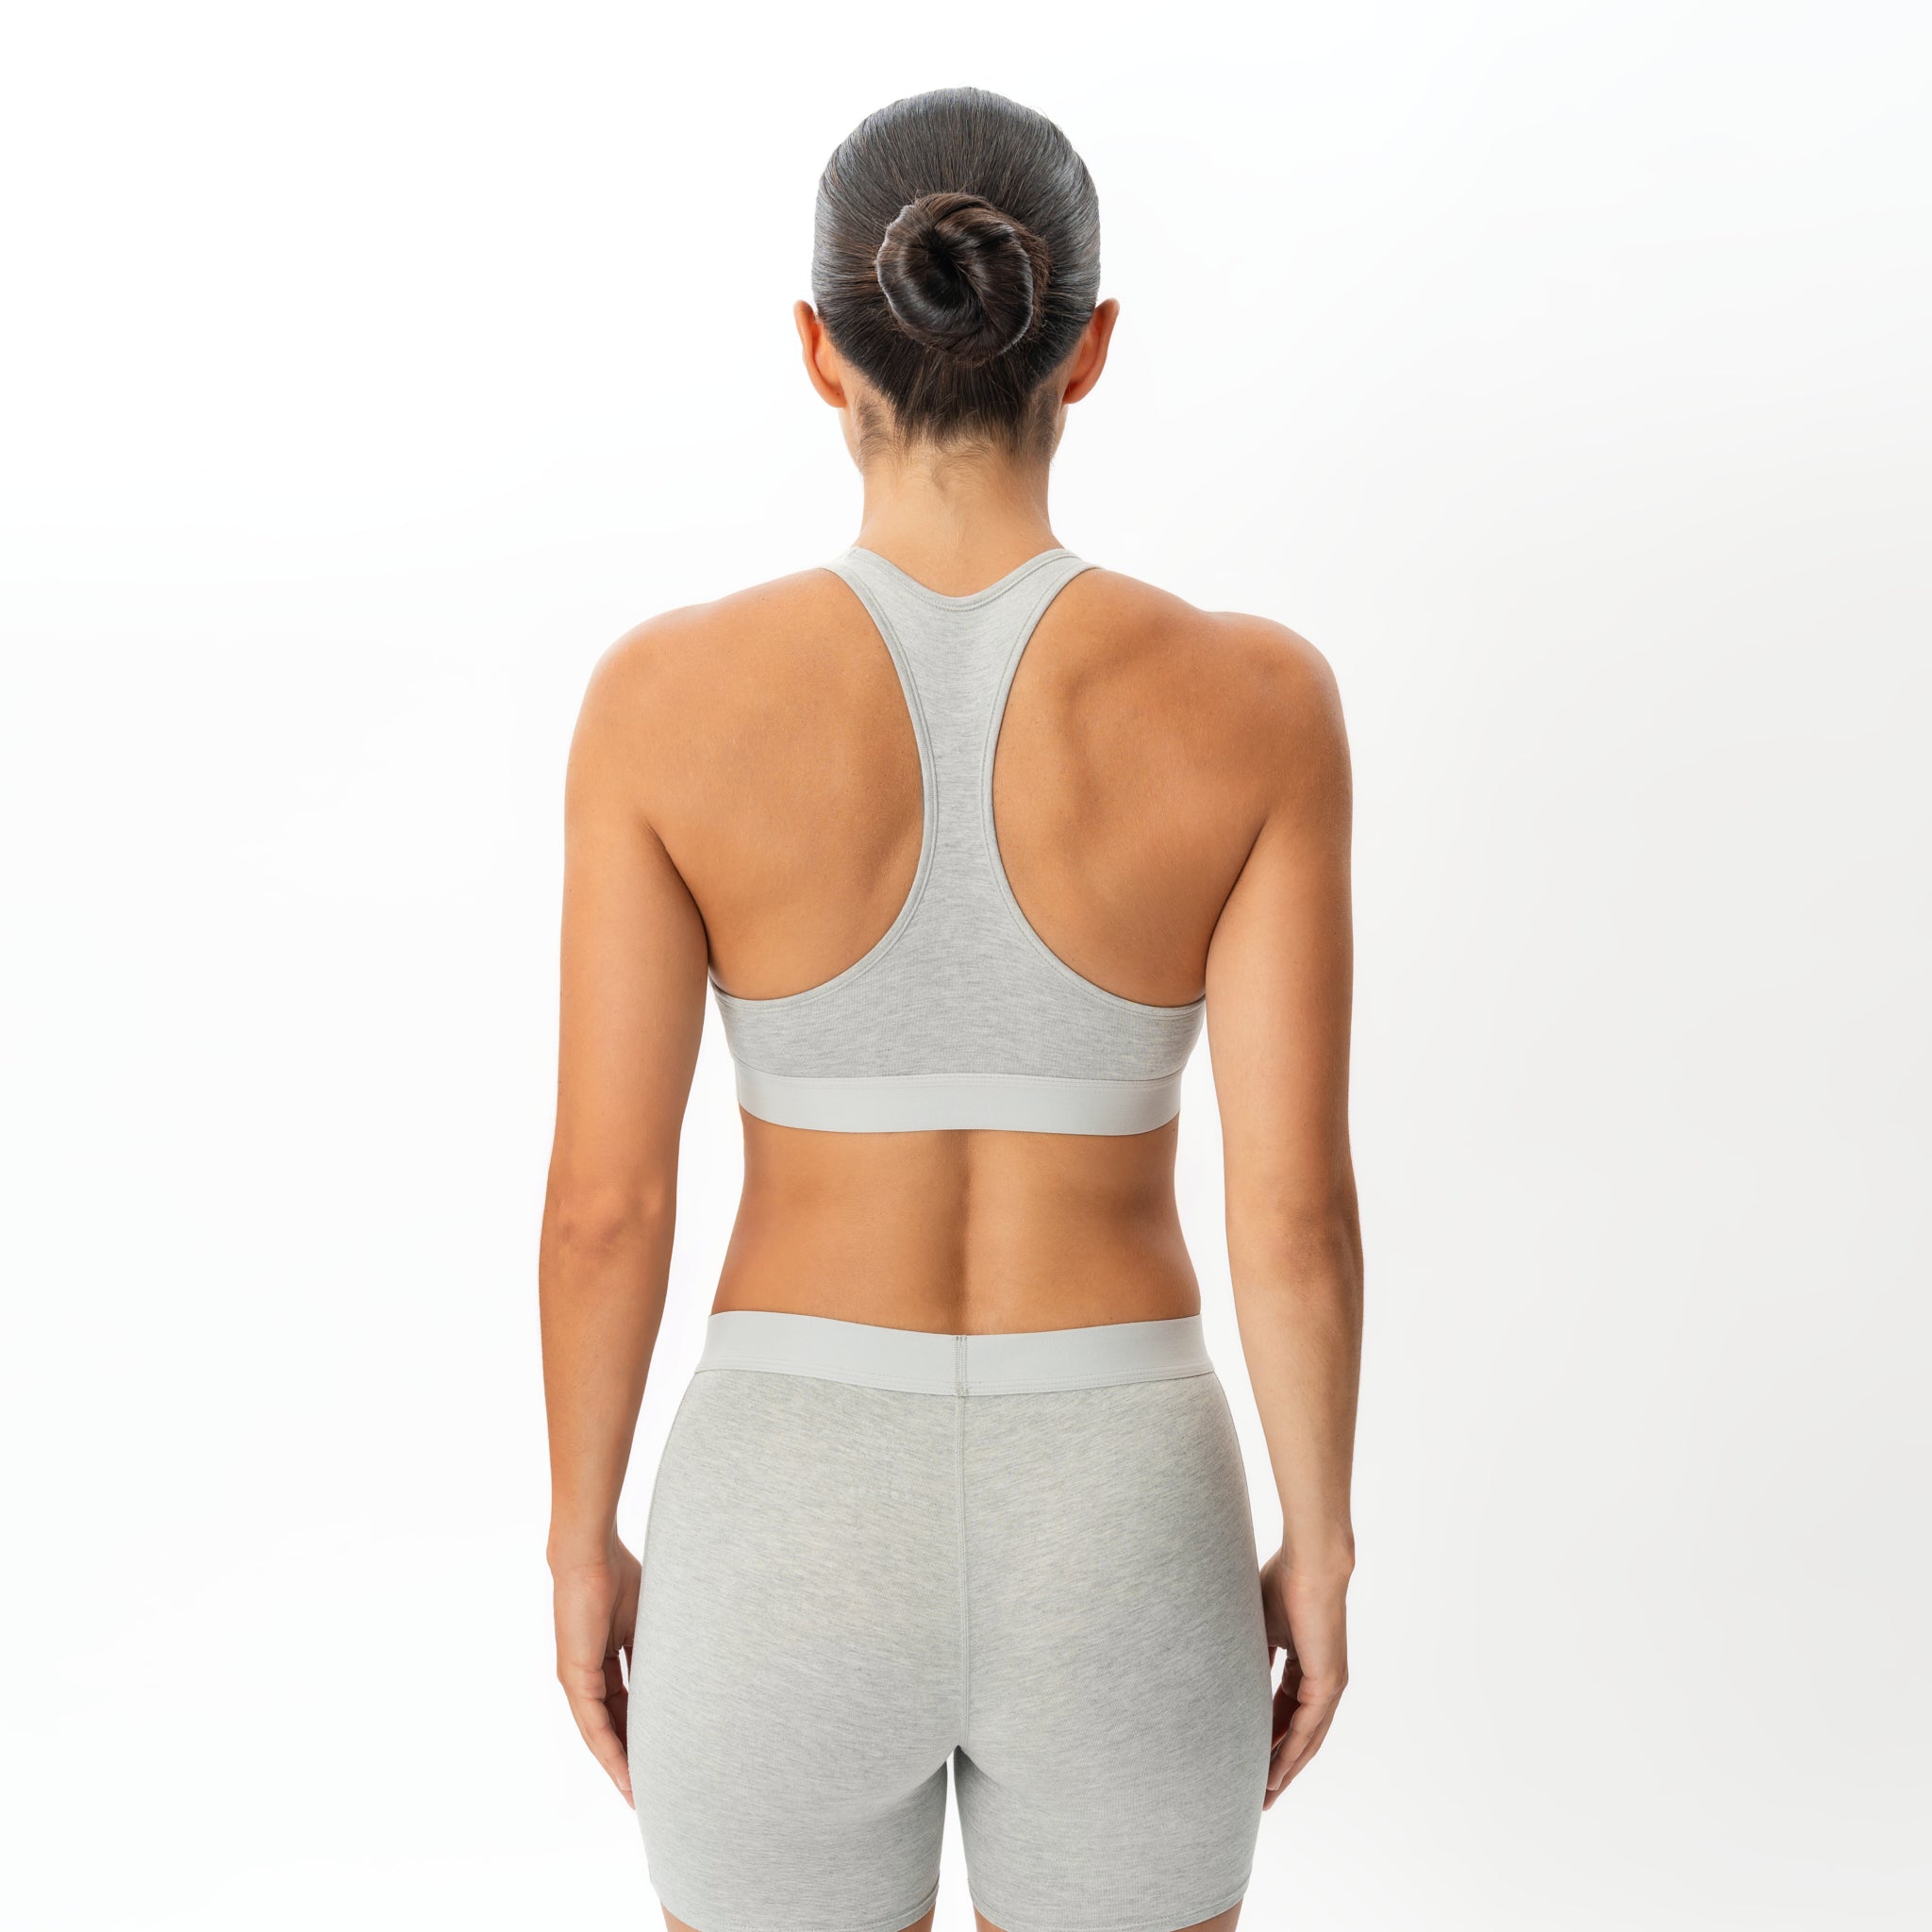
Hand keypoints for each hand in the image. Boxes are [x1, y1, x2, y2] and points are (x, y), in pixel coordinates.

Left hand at [550, 1540, 642, 1803]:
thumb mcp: (646, 1624)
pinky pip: (592, 1723)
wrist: (591, 1554)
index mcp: (603, 1661)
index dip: (641, 1732)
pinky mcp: (574, 1677)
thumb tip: (688, 1673)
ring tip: (638, 1795)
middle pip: (610, 1726)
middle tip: (653, 1789)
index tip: (662, 1756)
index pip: (624, 1707)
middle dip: (630, 1758)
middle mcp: (586, 1676)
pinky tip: (624, 1772)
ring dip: (619, 1765)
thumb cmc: (620, 1576)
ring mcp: (577, 1679)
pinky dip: (609, 1750)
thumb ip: (656, 1652)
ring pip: (599, 1733)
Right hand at [1260, 1544, 1349, 1806]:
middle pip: (1298, 1735)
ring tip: (1264, 1796)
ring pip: (1305, 1739)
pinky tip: (1276, 1775)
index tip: (1247, 1762)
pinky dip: (1290, 1753)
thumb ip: (1251, 1653)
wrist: (1310, 1563)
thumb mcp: (1259, 1626)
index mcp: (1306, 1667)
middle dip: (1278, 1766)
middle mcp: (1322, 1682)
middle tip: (1258, 1797)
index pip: (1285, 1714)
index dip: (1267, 1739)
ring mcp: (1329, 1684)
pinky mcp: (1328, 1682)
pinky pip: (1307, 1728)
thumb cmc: (1283, 1581)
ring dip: (1284, 1769)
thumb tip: (1228, 1673)